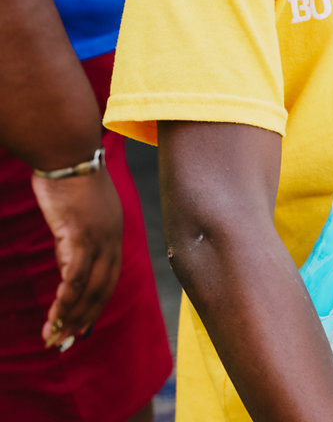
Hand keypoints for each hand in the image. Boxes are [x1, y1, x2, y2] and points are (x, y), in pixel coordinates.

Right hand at [30, 167, 122, 347]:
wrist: (68, 154)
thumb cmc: (68, 180)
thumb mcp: (76, 217)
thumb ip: (75, 244)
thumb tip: (68, 274)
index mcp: (114, 232)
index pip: (110, 276)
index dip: (97, 303)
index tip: (82, 325)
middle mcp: (112, 237)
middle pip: (104, 288)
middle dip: (85, 318)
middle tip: (65, 342)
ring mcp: (99, 237)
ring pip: (89, 288)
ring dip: (71, 317)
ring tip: (54, 338)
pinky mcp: (80, 235)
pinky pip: (74, 277)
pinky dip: (64, 301)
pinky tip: (54, 317)